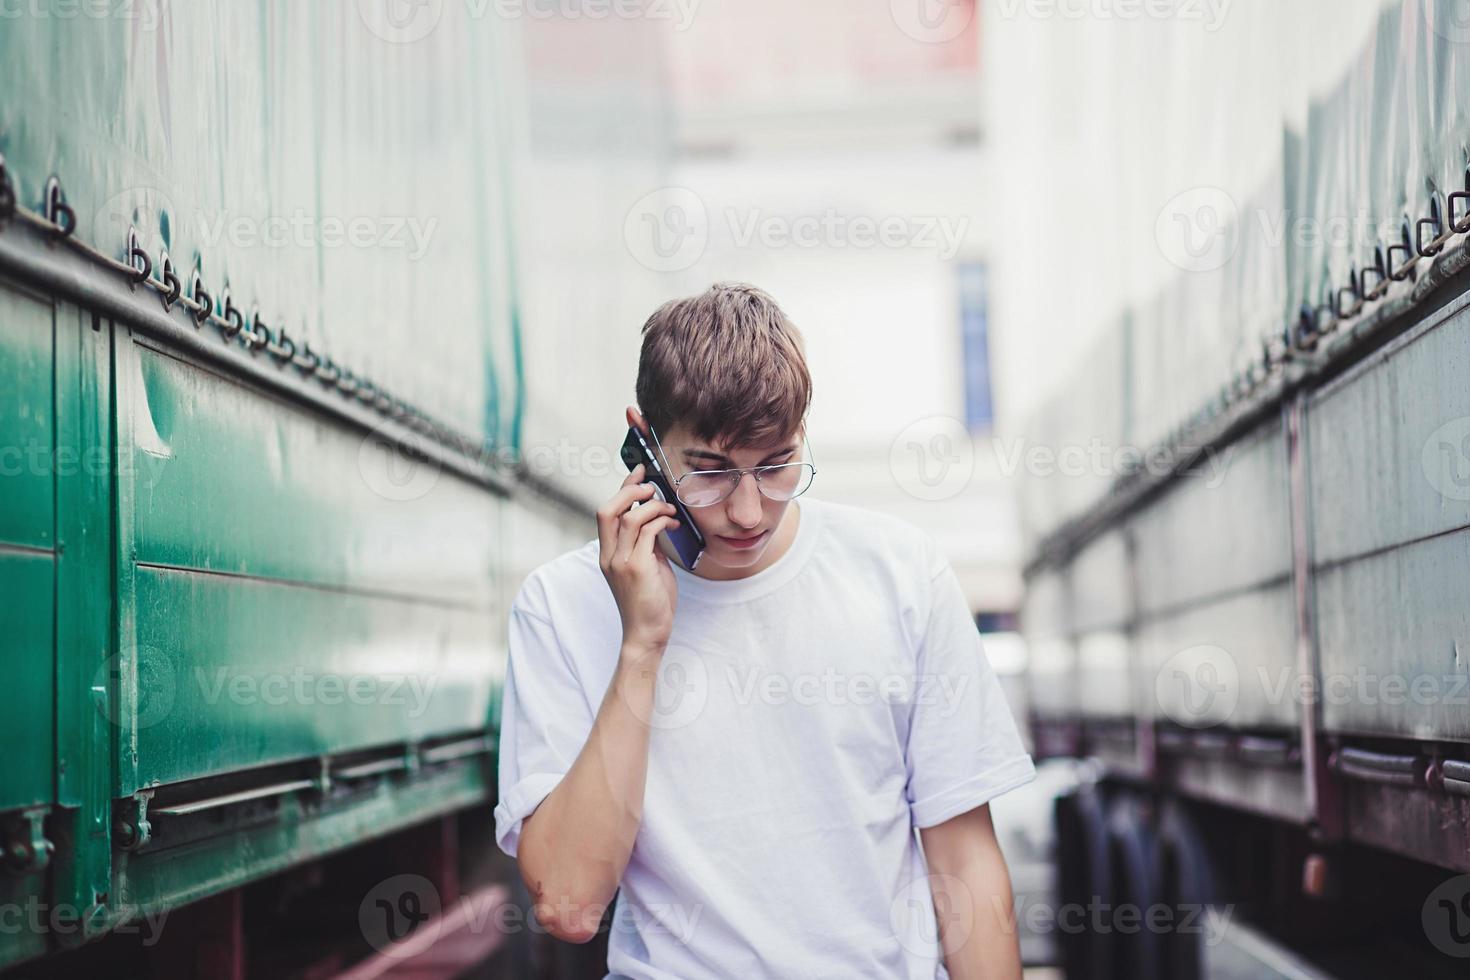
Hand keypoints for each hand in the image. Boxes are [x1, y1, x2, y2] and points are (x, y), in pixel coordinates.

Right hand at [596, 463, 679, 656]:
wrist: (647, 634)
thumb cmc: (649, 603)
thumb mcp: (645, 567)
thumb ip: (646, 545)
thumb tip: (658, 522)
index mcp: (607, 554)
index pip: (607, 512)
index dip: (622, 487)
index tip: (639, 471)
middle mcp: (609, 556)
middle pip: (608, 509)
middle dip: (630, 490)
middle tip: (652, 487)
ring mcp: (620, 562)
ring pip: (630, 517)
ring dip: (653, 506)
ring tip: (669, 510)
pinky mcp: (637, 568)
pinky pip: (647, 532)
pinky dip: (662, 521)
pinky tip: (673, 525)